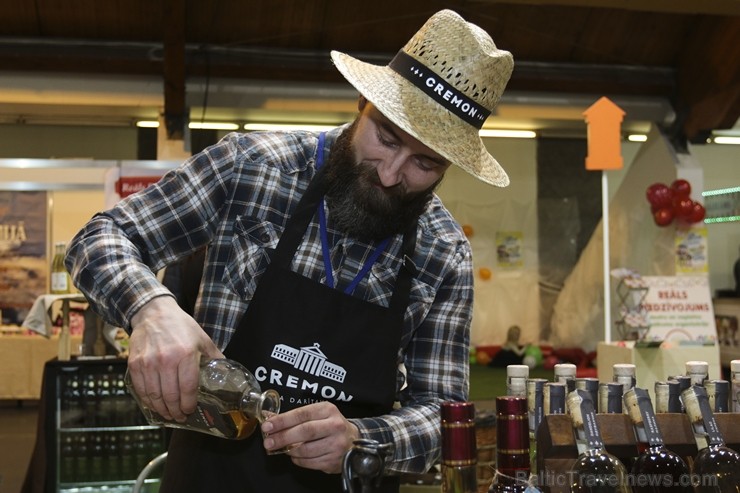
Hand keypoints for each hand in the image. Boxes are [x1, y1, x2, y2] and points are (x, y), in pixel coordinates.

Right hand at [127, 296, 221, 421]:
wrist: (154, 313)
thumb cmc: (181, 326)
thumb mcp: (202, 339)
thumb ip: (214, 356)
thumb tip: (226, 373)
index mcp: (186, 355)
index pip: (188, 388)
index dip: (189, 404)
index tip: (190, 410)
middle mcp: (166, 360)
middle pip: (171, 396)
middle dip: (176, 411)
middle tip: (179, 418)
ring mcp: (149, 363)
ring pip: (155, 396)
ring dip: (162, 410)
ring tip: (168, 415)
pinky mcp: (135, 364)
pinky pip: (141, 389)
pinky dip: (147, 401)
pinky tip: (154, 405)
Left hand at [261, 401, 359, 473]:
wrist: (353, 440)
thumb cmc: (330, 425)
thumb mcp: (318, 414)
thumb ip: (295, 417)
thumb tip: (270, 419)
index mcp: (328, 410)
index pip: (301, 414)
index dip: (282, 421)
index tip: (267, 426)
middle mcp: (335, 426)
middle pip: (304, 432)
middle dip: (283, 437)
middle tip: (268, 442)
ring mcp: (336, 444)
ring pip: (306, 450)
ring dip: (290, 451)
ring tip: (282, 449)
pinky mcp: (334, 461)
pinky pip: (309, 462)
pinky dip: (298, 460)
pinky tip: (295, 456)